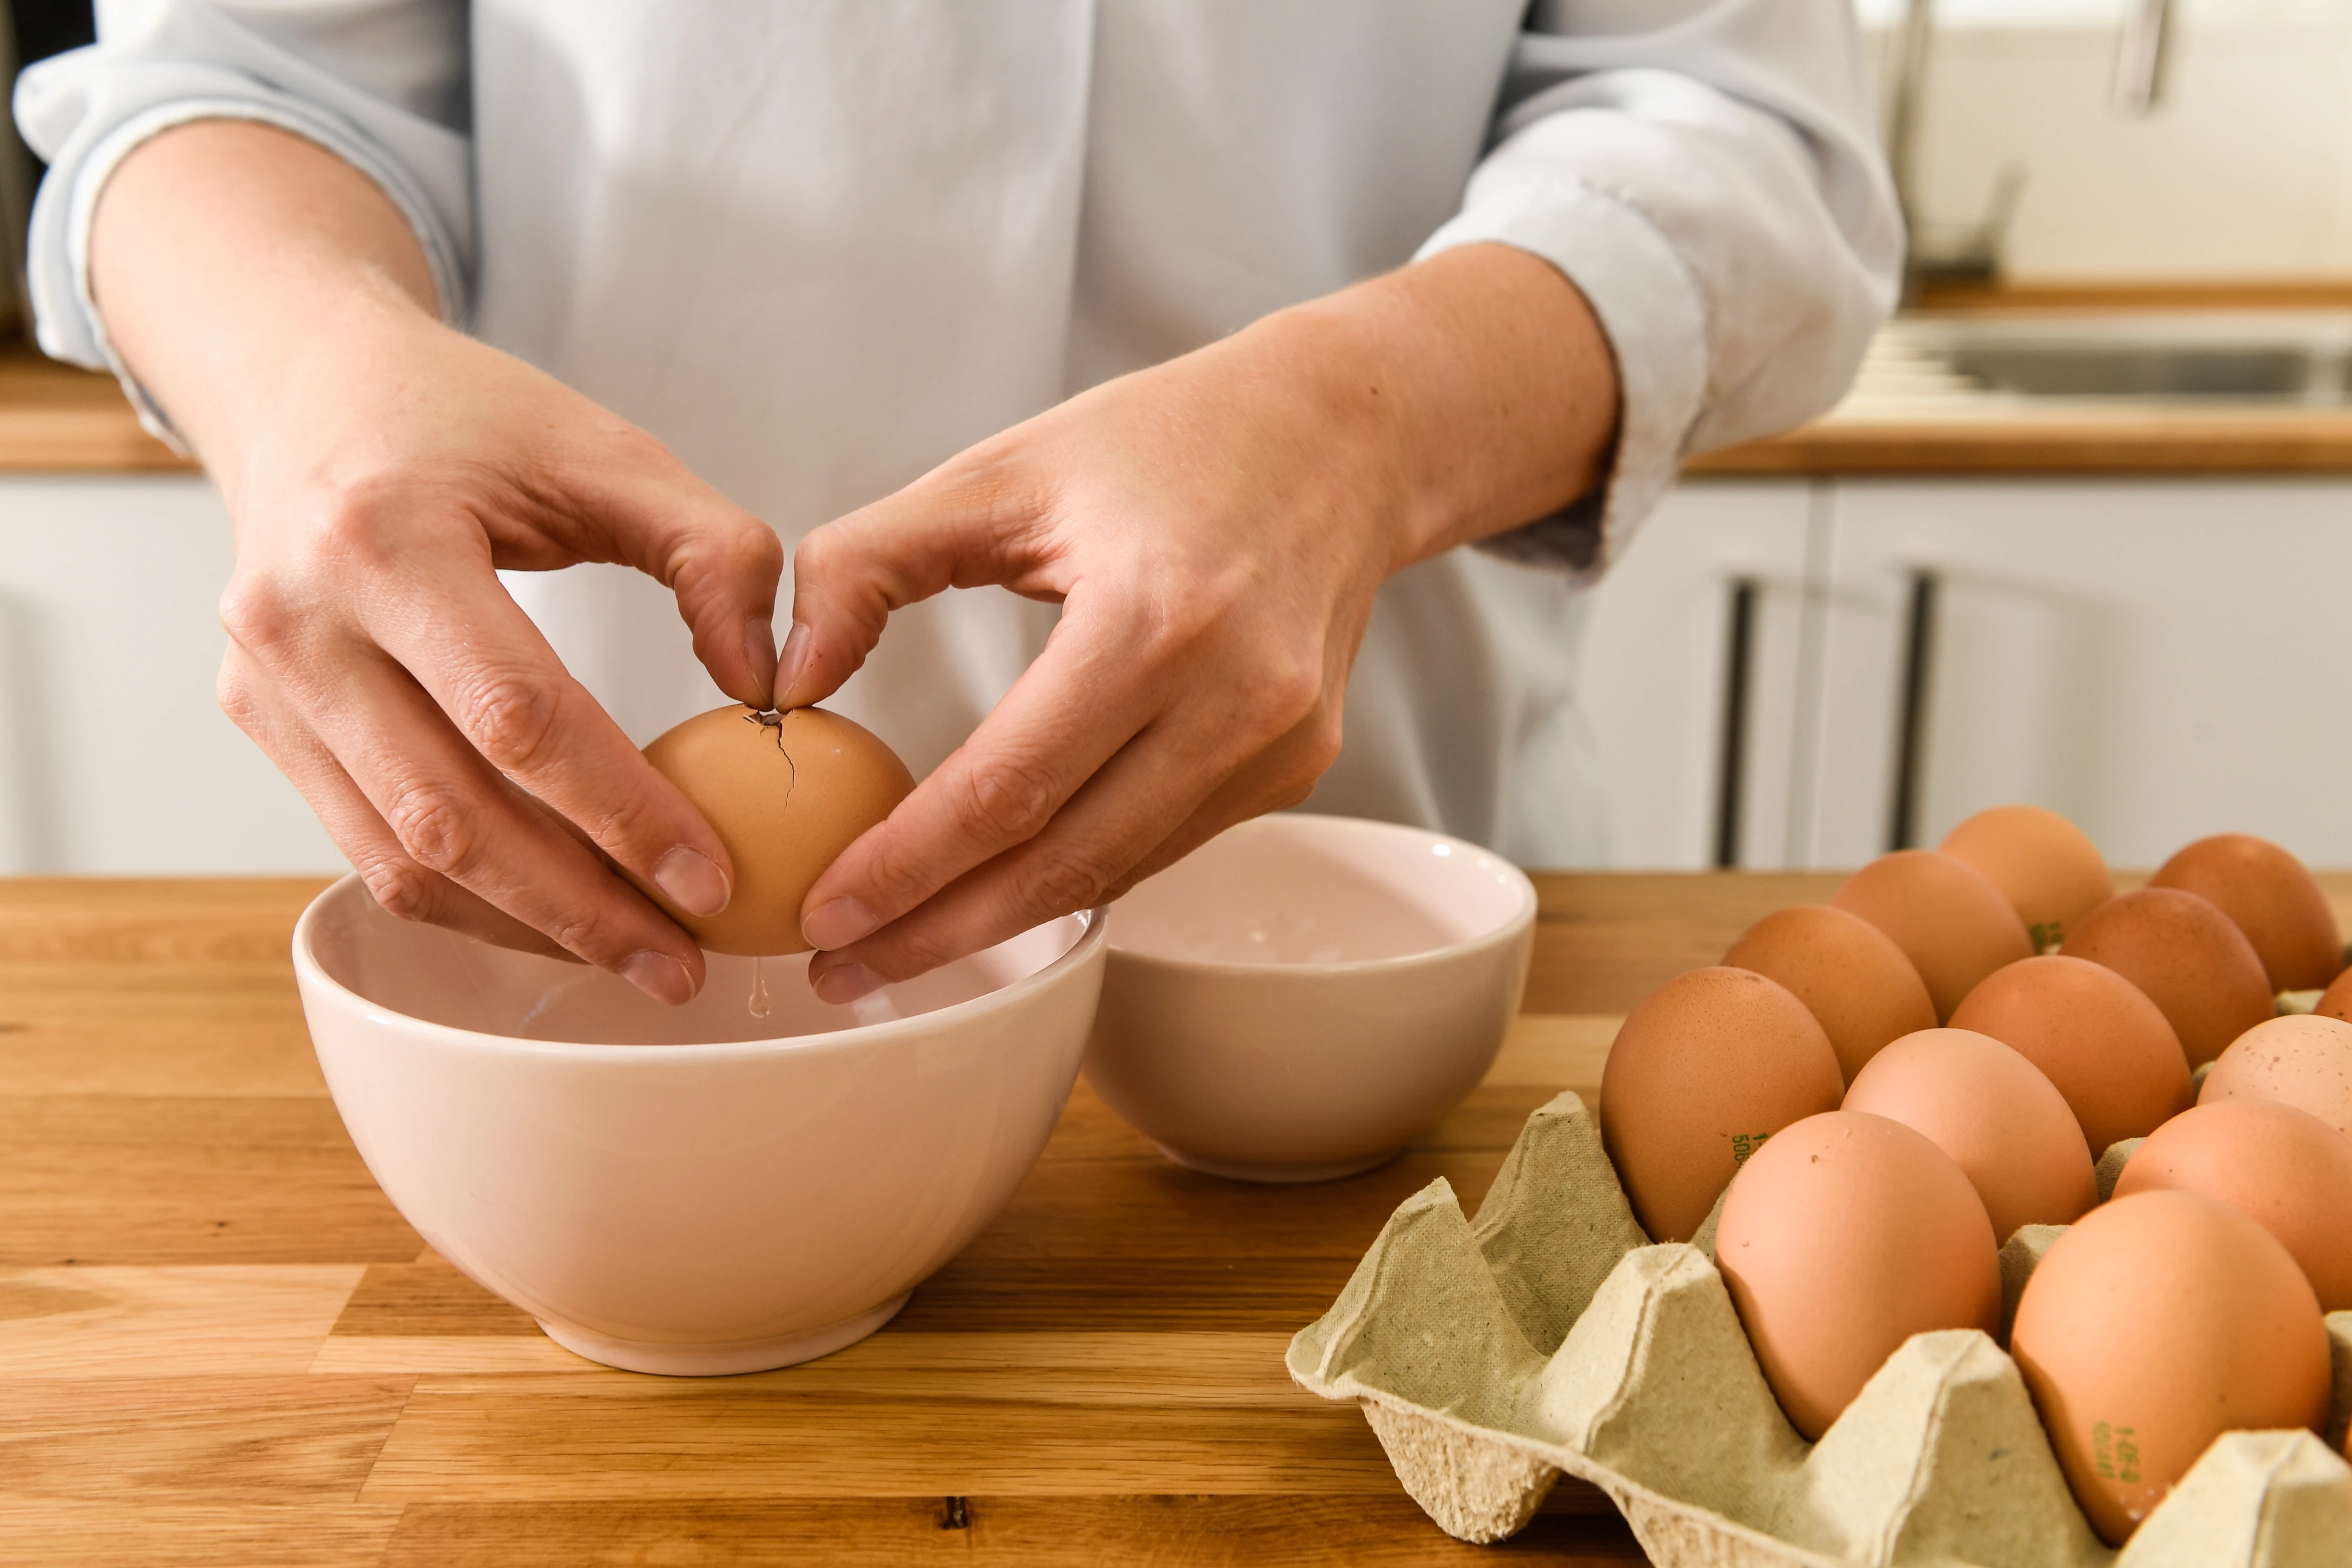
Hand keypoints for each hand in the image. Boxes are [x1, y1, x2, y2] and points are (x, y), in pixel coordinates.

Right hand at [92, 123, 782, 1002]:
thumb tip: (771, 688)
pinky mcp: (261, 721)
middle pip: (451, 814)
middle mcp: (301, 619)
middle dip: (578, 907)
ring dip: (524, 926)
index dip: (620, 813)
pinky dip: (469, 900)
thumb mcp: (608, 451)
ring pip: (400, 856)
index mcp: (385, 537)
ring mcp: (266, 681)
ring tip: (636, 959)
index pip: (517, 716)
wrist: (309, 387)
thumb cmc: (468, 420)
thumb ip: (717, 554)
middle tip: (684, 963)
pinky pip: (368, 847)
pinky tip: (557, 919)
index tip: (711, 880)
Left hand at [783, 243, 1616, 1000]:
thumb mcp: (998, 470)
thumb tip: (790, 679)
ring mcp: (1278, 746)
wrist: (1339, 438)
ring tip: (898, 946)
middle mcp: (1234, 700)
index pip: (1006, 788)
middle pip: (1062, 863)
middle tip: (842, 968)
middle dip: (940, 932)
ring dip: (1003, 922)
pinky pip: (1163, 844)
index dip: (908, 866)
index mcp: (1154, 619)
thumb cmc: (1164, 441)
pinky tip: (1001, 888)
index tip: (822, 910)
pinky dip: (1076, 875)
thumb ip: (870, 562)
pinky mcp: (1296, 767)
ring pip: (1116, 872)